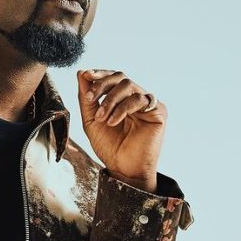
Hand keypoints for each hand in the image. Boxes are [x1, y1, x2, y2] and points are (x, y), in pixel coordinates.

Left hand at [76, 69, 167, 192]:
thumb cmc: (108, 146)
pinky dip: (122, 108)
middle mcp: (136, 98)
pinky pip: (139, 99)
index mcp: (121, 98)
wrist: (122, 168)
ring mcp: (148, 104)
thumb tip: (81, 73)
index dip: (99, 73)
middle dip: (102, 85)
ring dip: (110, 100)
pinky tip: (113, 122)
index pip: (112, 78)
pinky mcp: (159, 112)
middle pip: (120, 77)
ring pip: (128, 85)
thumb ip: (86, 98)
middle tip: (90, 99)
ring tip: (102, 118)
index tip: (86, 74)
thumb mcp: (91, 119)